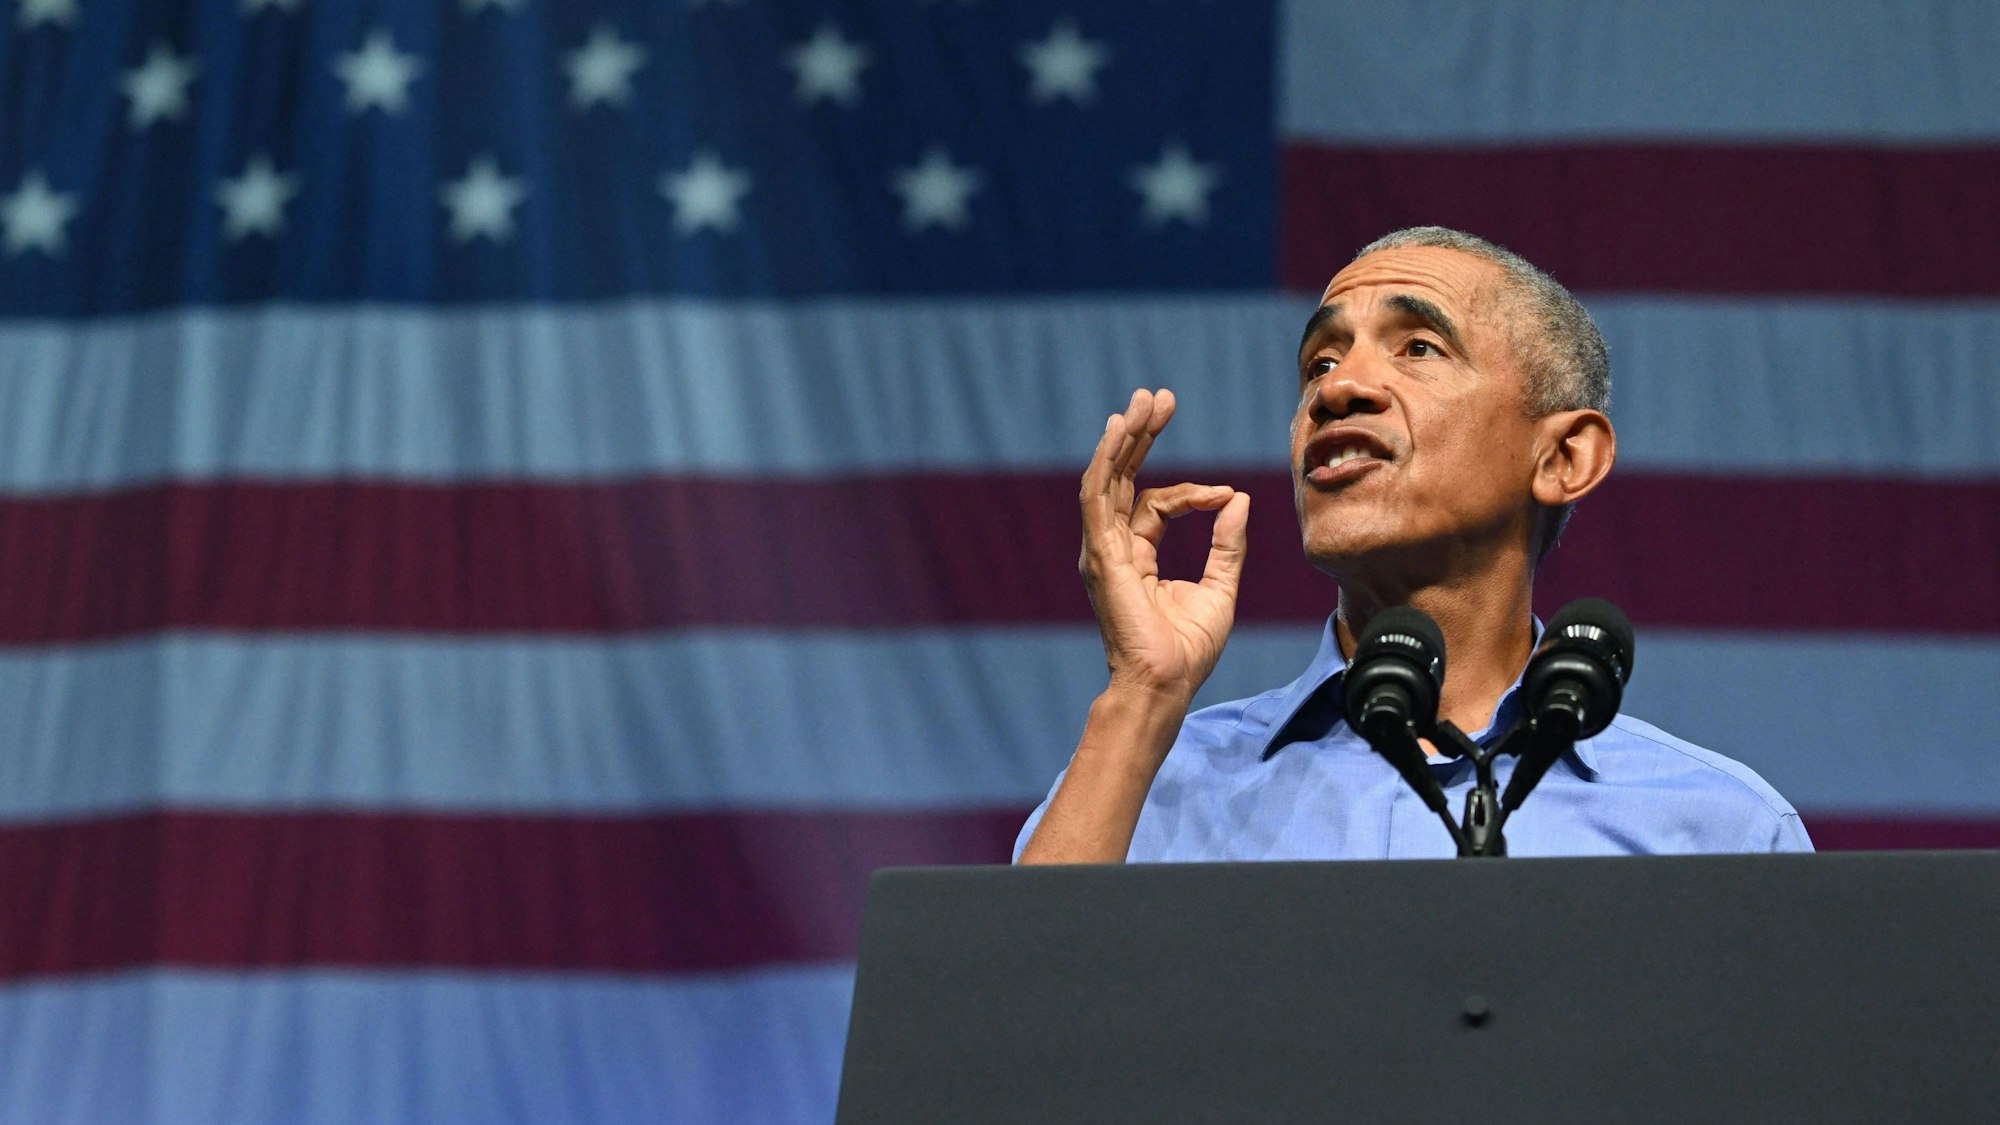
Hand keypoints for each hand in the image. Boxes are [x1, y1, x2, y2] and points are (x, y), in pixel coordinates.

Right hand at [1078, 388, 1250, 704]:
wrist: (1166, 684)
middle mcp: (1113, 549)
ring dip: (1124, 438)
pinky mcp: (1101, 554)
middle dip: (1140, 436)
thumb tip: (1239, 498)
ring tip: (1142, 402)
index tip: (1226, 494)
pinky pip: (1099, 497)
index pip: (1157, 505)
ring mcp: (1102, 551)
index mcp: (1137, 557)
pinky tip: (1120, 430)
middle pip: (1123, 479)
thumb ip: (1227, 543)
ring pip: (1108, 479)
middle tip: (1159, 398)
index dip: (1194, 493)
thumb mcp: (1220, 588)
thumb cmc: (1188, 650)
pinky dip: (1108, 461)